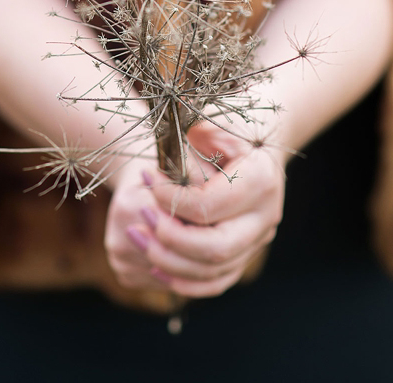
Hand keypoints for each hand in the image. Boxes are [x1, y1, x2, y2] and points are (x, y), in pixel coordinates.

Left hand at [106, 123, 285, 297]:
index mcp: (260, 181)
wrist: (253, 142)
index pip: (208, 206)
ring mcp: (257, 240)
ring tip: (136, 237)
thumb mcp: (209, 120)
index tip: (145, 178)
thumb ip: (191, 128)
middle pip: (215, 248)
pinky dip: (185, 280)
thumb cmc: (223, 127)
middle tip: (137, 222)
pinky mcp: (244, 254)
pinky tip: (154, 267)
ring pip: (213, 271)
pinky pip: (216, 281)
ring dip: (168, 261)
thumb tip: (167, 135)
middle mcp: (265, 217)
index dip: (170, 199)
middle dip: (168, 239)